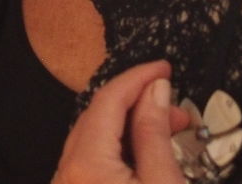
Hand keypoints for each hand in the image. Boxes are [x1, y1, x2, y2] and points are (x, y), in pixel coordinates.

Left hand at [52, 61, 189, 183]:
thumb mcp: (164, 183)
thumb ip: (155, 134)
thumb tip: (155, 90)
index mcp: (86, 164)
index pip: (107, 101)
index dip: (137, 78)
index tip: (163, 69)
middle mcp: (67, 172)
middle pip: (99, 117)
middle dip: (137, 103)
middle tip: (174, 106)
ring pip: (97, 139)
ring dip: (131, 127)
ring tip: (169, 129)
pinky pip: (95, 160)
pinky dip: (121, 149)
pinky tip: (147, 153)